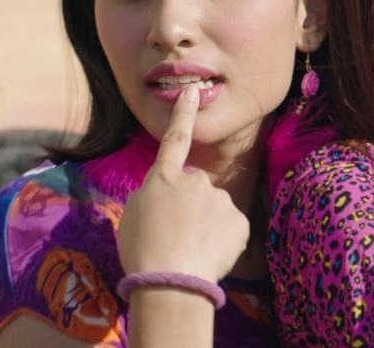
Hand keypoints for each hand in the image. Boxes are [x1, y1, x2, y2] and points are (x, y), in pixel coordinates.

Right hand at [117, 85, 249, 283]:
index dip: (183, 115)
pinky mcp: (239, 219)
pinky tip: (208, 254)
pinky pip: (230, 228)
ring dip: (206, 224)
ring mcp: (220, 199)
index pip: (174, 140)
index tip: (192, 91)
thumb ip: (154, 196)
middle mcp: (195, 181)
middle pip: (196, 188)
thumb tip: (170, 195)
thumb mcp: (133, 217)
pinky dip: (222, 240)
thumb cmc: (142, 252)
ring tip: (189, 249)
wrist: (170, 281)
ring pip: (214, 209)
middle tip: (174, 234)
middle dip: (190, 206)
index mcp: (163, 179)